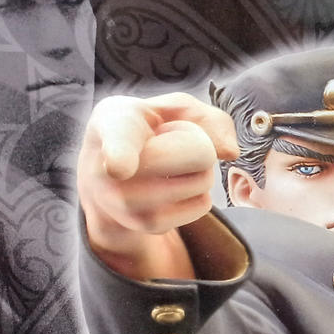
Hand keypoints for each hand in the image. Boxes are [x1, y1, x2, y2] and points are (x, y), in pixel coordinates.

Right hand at [79, 93, 238, 279]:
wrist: (102, 173)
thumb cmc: (142, 130)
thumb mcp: (166, 107)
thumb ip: (205, 116)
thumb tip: (230, 152)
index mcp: (114, 126)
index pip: (119, 146)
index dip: (121, 156)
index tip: (119, 168)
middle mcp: (111, 170)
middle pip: (200, 154)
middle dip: (199, 143)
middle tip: (168, 140)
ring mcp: (128, 205)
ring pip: (204, 180)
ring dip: (198, 168)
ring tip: (165, 162)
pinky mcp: (149, 226)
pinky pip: (204, 204)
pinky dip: (197, 190)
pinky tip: (168, 183)